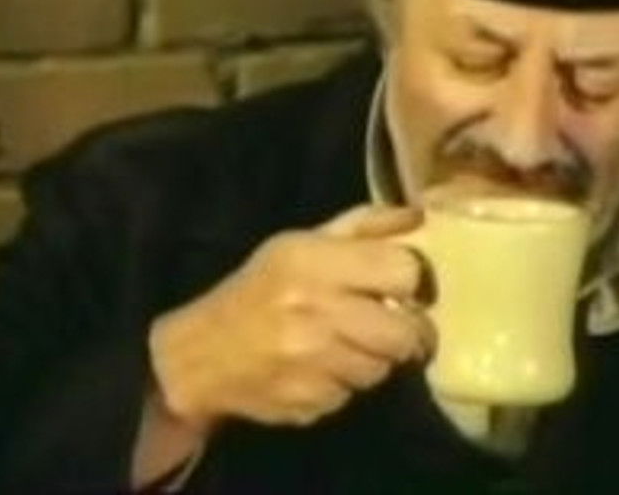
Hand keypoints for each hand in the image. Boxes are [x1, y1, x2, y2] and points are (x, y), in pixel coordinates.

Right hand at [147, 205, 433, 433]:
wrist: (200, 356)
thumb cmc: (259, 289)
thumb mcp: (301, 243)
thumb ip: (363, 227)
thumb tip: (419, 214)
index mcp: (315, 262)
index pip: (404, 270)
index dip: (413, 279)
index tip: (405, 286)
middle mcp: (318, 312)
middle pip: (406, 332)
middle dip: (408, 331)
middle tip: (396, 326)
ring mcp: (314, 364)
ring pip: (383, 368)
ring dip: (375, 359)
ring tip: (349, 344)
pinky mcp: (311, 403)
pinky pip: (353, 395)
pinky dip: (345, 384)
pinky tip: (322, 368)